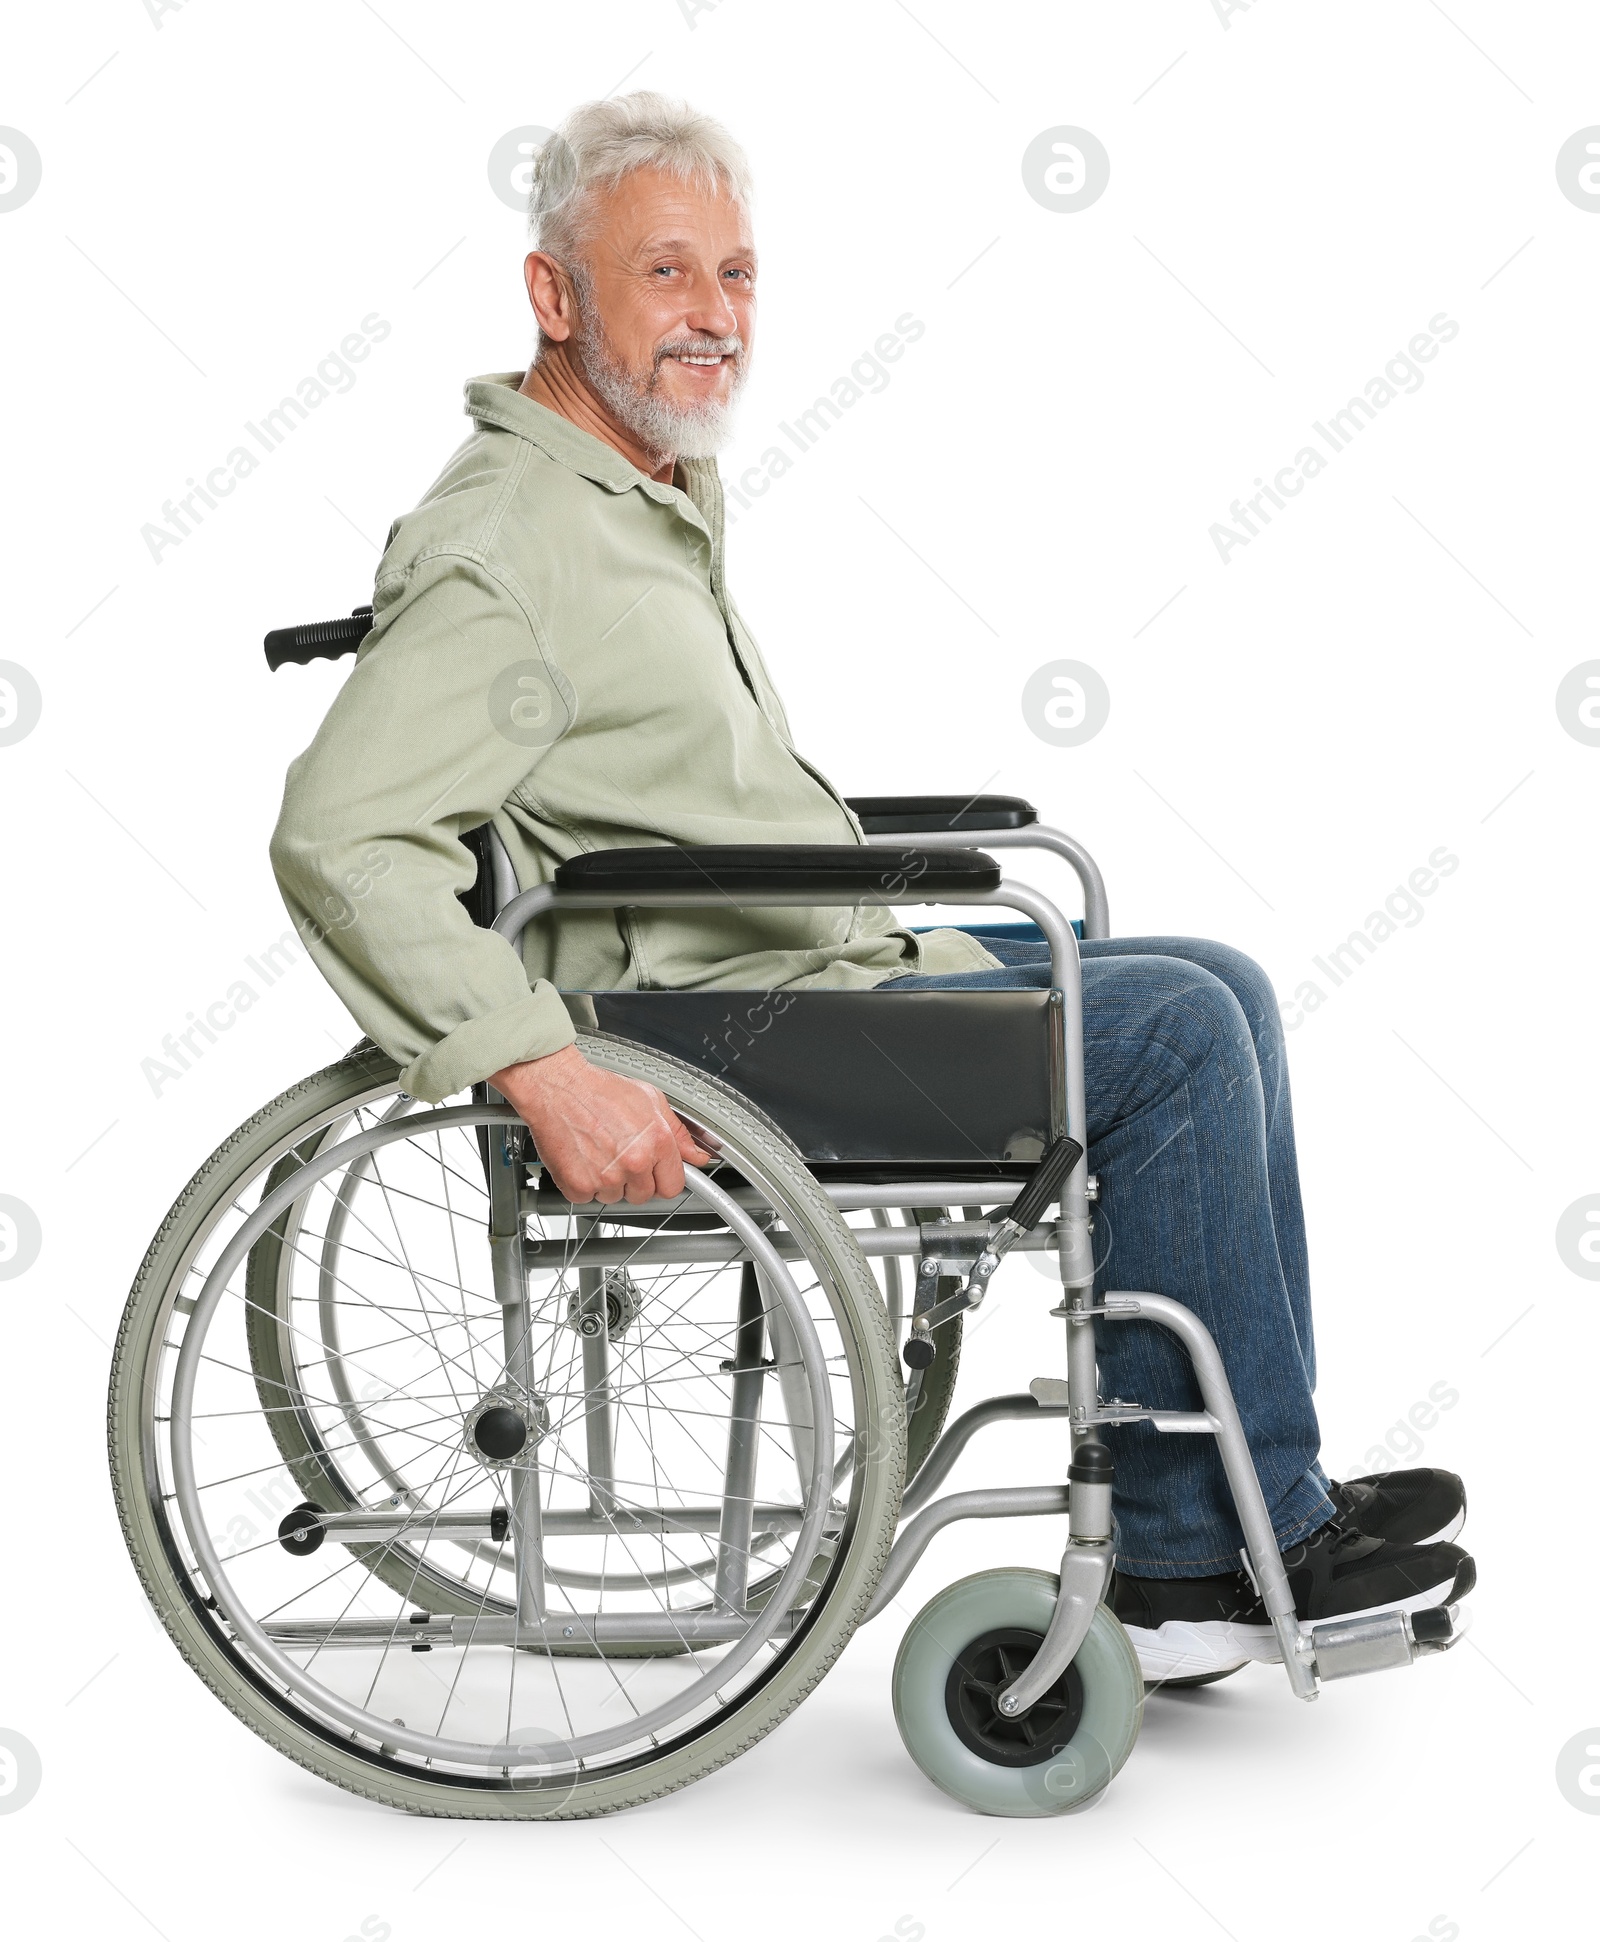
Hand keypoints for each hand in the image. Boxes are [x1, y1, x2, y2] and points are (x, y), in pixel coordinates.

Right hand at [489, 1044, 714, 1204]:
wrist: (557, 1087)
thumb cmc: (599, 1090)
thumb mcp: (650, 1100)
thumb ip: (678, 1132)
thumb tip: (698, 1156)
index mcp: (656, 1143)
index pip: (673, 1186)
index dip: (662, 1178)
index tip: (653, 1172)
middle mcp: (634, 1163)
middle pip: (644, 1195)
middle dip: (634, 1180)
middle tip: (619, 1154)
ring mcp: (606, 1177)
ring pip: (615, 1198)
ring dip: (608, 1183)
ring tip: (598, 1151)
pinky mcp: (579, 1185)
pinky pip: (587, 1199)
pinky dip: (583, 1184)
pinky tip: (582, 1159)